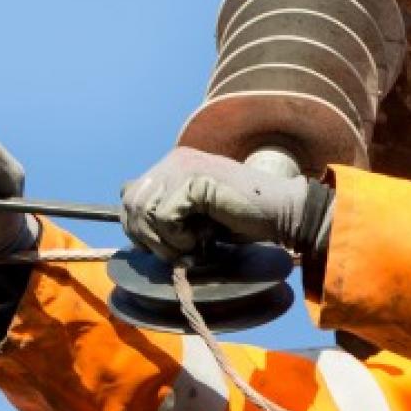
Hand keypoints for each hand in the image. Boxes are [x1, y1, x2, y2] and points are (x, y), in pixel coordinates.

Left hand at [120, 147, 329, 262]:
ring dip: (166, 241)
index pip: (129, 197)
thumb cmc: (243, 219)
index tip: (164, 247)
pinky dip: (180, 237)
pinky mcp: (194, 181)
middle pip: (130, 204)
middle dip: (149, 238)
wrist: (281, 213)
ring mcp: (183, 167)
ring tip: (193, 245)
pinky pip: (165, 217)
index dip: (138, 228)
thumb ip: (167, 212)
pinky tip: (203, 237)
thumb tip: (131, 219)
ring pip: (146, 212)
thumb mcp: (196, 216)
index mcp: (173, 164)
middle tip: (179, 251)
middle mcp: (174, 160)